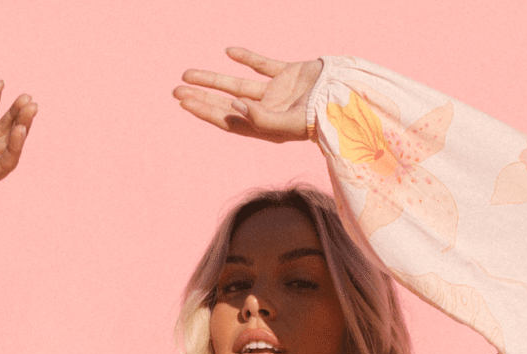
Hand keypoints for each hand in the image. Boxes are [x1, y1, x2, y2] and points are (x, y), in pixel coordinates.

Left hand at [174, 48, 321, 141]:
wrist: (351, 101)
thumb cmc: (322, 120)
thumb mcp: (289, 124)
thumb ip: (260, 119)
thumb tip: (233, 106)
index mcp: (265, 128)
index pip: (227, 120)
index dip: (204, 111)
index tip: (184, 102)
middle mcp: (268, 112)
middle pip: (226, 105)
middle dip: (201, 98)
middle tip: (176, 91)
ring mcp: (278, 93)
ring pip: (238, 85)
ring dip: (213, 80)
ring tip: (188, 75)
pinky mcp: (289, 75)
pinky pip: (262, 65)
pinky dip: (247, 58)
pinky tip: (229, 52)